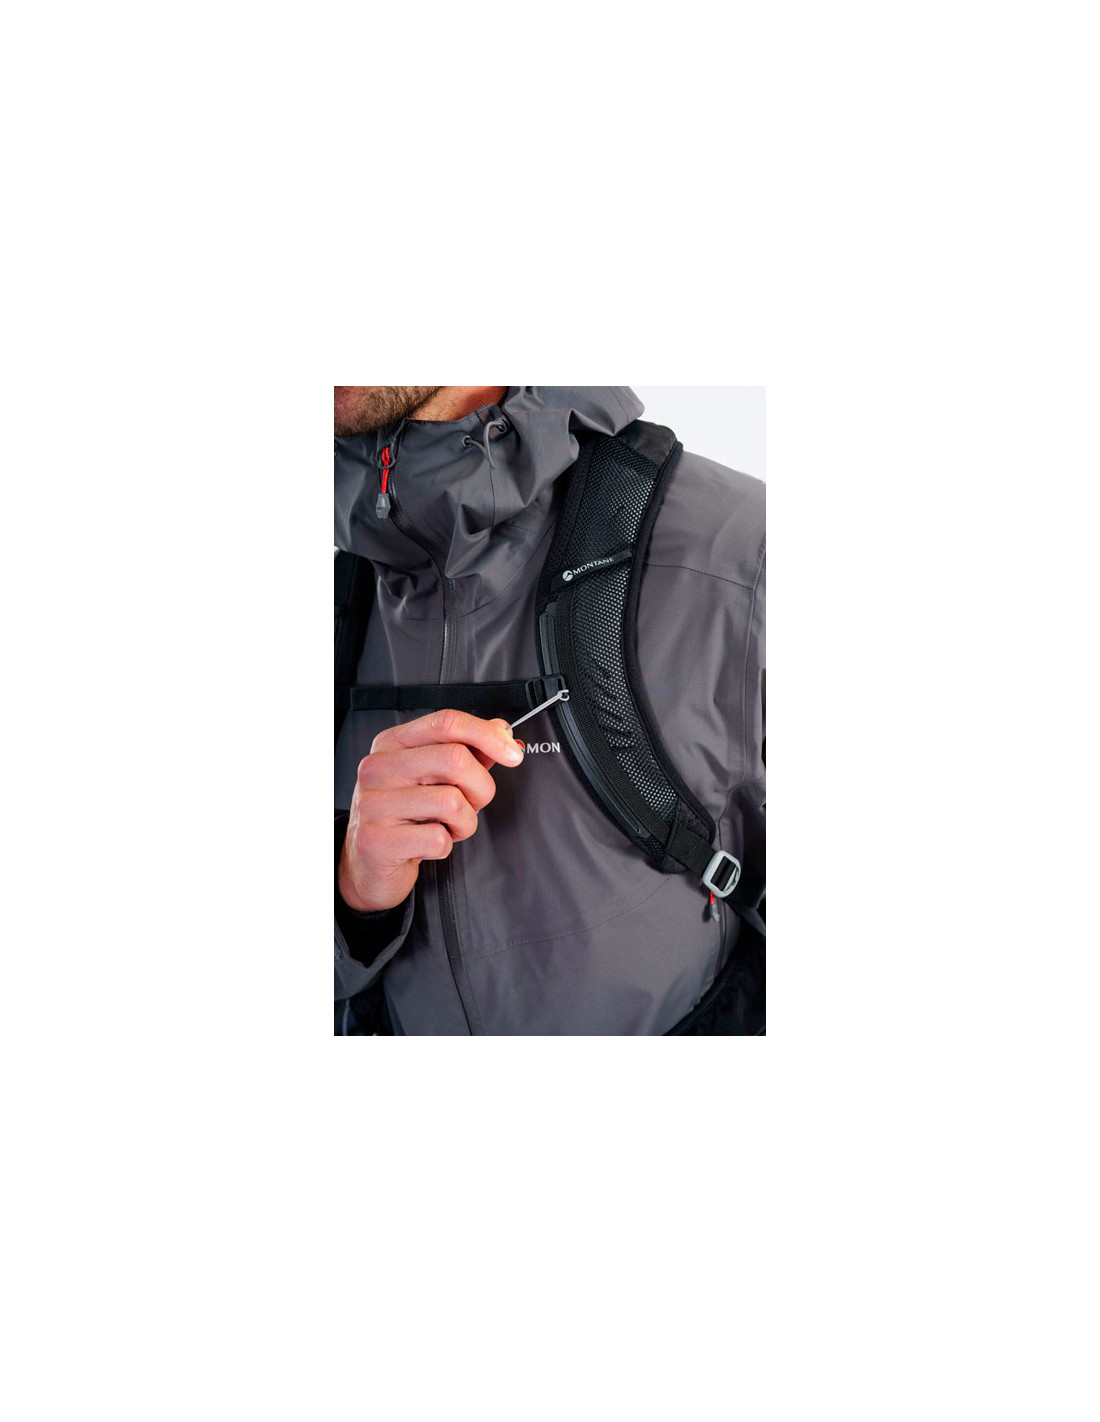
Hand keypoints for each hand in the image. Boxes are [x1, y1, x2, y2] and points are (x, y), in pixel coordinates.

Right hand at [337, 709, 524, 913]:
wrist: (368, 862)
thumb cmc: (404, 816)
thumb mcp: (432, 777)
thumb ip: (466, 751)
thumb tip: (500, 731)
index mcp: (392, 744)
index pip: (446, 723)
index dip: (487, 735)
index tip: (511, 753)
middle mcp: (378, 768)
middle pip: (455, 759)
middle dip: (480, 788)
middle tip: (471, 803)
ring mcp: (373, 804)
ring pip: (452, 802)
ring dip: (464, 822)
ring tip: (446, 826)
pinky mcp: (376, 840)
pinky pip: (438, 839)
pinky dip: (445, 845)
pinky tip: (427, 843)